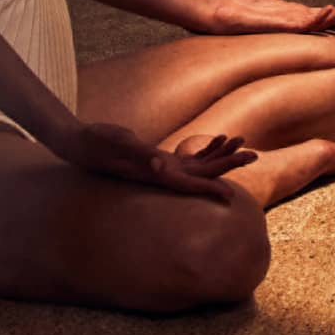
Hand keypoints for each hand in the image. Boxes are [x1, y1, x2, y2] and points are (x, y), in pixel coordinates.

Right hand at [58, 122, 255, 200]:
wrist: (80, 144)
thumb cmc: (98, 142)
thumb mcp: (119, 145)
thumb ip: (139, 154)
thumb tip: (160, 165)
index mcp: (155, 175)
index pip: (187, 185)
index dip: (209, 188)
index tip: (231, 194)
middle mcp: (162, 174)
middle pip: (201, 174)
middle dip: (227, 166)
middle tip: (254, 155)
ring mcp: (162, 167)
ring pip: (199, 165)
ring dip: (222, 156)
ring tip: (245, 143)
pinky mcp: (159, 158)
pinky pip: (189, 157)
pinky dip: (206, 149)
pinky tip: (220, 140)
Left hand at [200, 0, 334, 35]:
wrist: (218, 13)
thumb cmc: (241, 4)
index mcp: (297, 15)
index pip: (327, 13)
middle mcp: (297, 23)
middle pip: (330, 19)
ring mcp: (290, 26)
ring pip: (322, 23)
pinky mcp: (281, 27)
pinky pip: (304, 25)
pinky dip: (319, 17)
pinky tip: (330, 8)